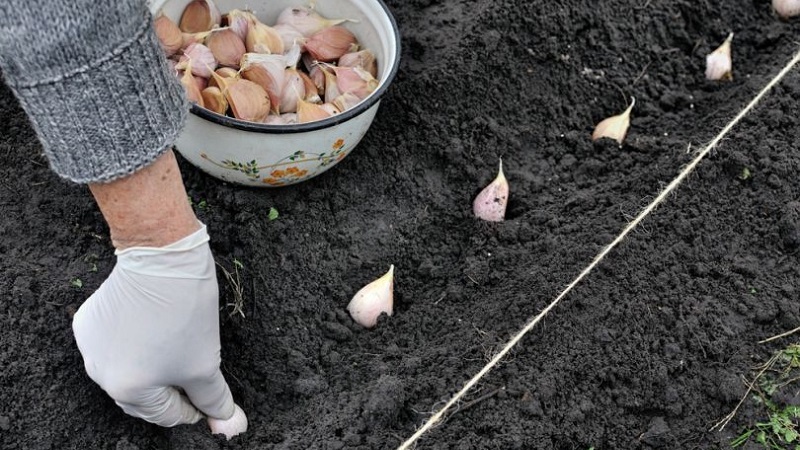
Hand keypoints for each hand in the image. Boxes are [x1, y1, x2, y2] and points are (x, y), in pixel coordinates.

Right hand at [72, 225, 246, 436]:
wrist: (163, 257)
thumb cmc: (183, 310)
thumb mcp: (206, 362)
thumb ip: (215, 400)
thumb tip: (229, 425)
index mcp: (126, 389)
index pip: (167, 415)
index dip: (196, 407)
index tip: (210, 397)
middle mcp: (99, 373)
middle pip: (144, 397)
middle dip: (173, 389)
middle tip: (198, 373)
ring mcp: (89, 346)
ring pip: (129, 370)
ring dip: (153, 367)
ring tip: (179, 348)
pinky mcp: (88, 321)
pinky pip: (114, 345)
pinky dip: (134, 345)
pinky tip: (155, 330)